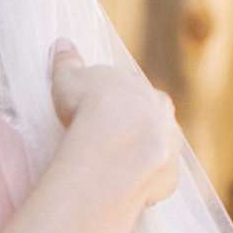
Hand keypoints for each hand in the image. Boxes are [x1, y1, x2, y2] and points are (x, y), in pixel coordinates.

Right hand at [48, 38, 180, 205]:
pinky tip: (126, 188)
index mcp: (143, 89)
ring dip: (146, 155)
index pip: (136, 92)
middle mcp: (163, 115)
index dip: (121, 101)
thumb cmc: (90, 104)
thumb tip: (62, 43)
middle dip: (140, 126)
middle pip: (155, 119)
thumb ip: (67, 62)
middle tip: (116, 139)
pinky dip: (146, 183)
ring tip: (121, 167)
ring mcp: (170, 146)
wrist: (114, 143)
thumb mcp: (69, 78)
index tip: (106, 110)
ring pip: (162, 149)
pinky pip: (159, 180)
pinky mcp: (169, 176)